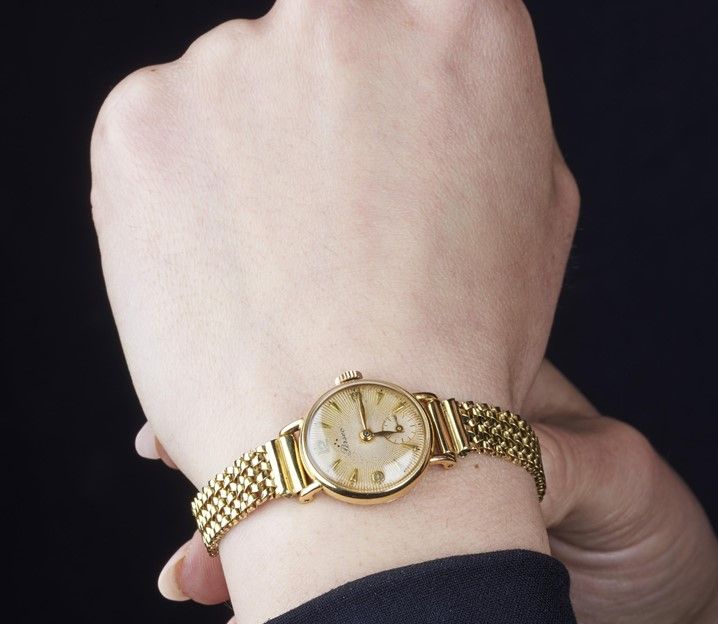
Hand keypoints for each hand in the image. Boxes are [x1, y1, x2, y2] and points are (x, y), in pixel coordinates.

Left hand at [93, 1, 577, 623]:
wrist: (359, 444)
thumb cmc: (464, 343)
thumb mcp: (534, 213)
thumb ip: (481, 116)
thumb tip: (426, 89)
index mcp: (462, 19)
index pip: (413, 8)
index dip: (393, 91)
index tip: (378, 139)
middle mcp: (345, 11)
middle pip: (320, 38)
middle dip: (324, 117)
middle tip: (329, 219)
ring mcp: (233, 59)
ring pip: (235, 91)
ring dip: (250, 161)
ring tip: (281, 270)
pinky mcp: (141, 119)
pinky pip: (164, 138)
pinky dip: (186, 196)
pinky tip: (228, 272)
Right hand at [149, 358, 717, 623]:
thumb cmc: (650, 546)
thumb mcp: (623, 482)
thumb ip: (552, 458)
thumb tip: (486, 460)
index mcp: (474, 407)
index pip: (373, 373)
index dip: (298, 374)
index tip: (218, 388)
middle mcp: (425, 460)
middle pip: (318, 444)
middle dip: (247, 458)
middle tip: (175, 467)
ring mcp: (404, 531)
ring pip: (305, 521)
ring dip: (243, 540)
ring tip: (194, 571)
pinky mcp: (399, 596)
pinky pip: (325, 593)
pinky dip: (278, 603)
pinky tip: (239, 618)